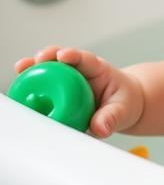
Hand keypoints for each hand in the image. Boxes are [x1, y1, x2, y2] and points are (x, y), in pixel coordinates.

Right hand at [13, 46, 143, 137]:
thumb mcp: (123, 111)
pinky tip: (20, 90)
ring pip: (49, 70)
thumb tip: (100, 128)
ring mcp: (67, 80)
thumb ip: (111, 118)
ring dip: (34, 67)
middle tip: (37, 59)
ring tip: (21, 68)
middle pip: (61, 58)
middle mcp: (80, 71)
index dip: (73, 55)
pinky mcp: (58, 91)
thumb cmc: (123, 103)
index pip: (87, 59)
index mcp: (99, 70)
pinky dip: (31, 86)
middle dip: (49, 55)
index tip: (63, 55)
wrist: (121, 107)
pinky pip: (44, 87)